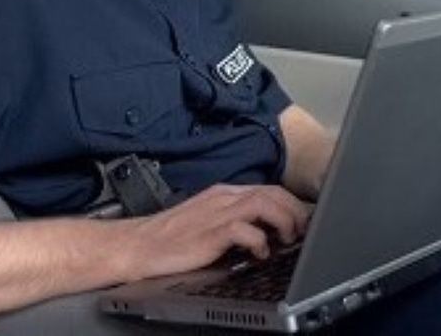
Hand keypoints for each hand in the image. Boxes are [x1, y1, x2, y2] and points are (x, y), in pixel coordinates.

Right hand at [114, 184, 310, 281]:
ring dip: (284, 221)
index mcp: (224, 193)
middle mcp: (223, 198)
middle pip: (272, 192)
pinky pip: (245, 229)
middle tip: (300, 231)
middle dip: (294, 210)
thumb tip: (266, 229)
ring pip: (264, 203)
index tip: (301, 220)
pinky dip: (260, 240)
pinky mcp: (210, 232)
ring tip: (287, 239)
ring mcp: (216, 213)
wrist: (140, 244)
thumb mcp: (208, 219)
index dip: (290, 203)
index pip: (267, 189)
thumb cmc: (172, 236)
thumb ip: (234, 218)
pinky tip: (260, 252)